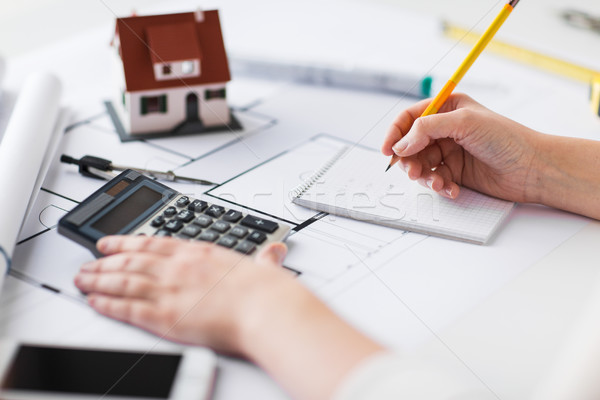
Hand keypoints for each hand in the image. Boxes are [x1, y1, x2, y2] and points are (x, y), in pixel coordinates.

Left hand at [74, 236, 289, 353]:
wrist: (266, 309)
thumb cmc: (265, 291)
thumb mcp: (265, 266)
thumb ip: (265, 259)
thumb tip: (276, 252)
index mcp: (199, 254)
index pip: (153, 244)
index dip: (126, 243)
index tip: (110, 243)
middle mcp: (178, 268)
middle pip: (131, 261)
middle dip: (105, 263)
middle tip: (88, 264)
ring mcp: (170, 290)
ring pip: (123, 281)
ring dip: (99, 280)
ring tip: (83, 280)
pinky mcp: (165, 316)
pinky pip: (128, 308)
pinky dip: (108, 304)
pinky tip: (96, 302)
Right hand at [381, 94, 541, 201]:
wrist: (532, 168)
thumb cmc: (507, 138)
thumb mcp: (464, 122)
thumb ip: (427, 128)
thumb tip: (401, 144)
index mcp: (447, 108)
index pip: (409, 118)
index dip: (394, 133)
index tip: (387, 151)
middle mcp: (445, 129)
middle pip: (410, 144)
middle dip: (409, 160)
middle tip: (413, 171)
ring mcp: (449, 152)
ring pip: (420, 165)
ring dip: (424, 176)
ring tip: (437, 182)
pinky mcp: (455, 172)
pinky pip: (434, 180)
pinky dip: (439, 186)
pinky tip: (451, 188)